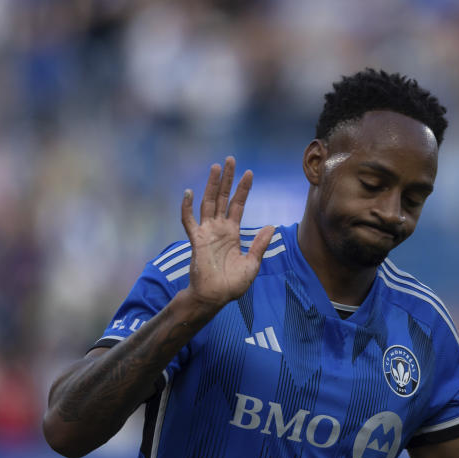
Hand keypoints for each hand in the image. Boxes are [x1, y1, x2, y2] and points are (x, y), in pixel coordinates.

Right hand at [178, 157, 274, 311]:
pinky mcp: (196, 241)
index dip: (243, 189)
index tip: (249, 173)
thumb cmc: (232, 284)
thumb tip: (271, 226)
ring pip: (208, 203)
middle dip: (226, 179)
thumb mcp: (252, 263)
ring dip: (212, 185)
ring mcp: (206, 233)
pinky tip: (189, 192)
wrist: (215, 298)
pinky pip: (189, 221)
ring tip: (216, 167)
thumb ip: (259, 244)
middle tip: (230, 159)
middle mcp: (218, 229)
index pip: (237, 205)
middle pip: (222, 198)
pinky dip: (187, 207)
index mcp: (232, 233)